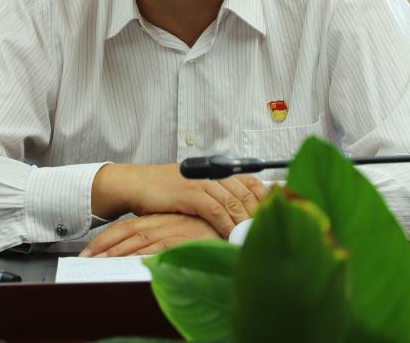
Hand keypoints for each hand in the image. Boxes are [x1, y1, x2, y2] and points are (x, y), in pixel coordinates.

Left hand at [80, 213, 219, 256]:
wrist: (233, 223)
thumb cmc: (209, 230)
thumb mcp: (182, 231)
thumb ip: (163, 238)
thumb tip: (144, 254)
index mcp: (160, 219)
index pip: (126, 228)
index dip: (105, 239)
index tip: (89, 252)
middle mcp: (162, 222)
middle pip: (126, 233)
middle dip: (103, 247)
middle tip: (85, 260)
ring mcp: (170, 230)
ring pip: (136, 242)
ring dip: (115, 255)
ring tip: (97, 266)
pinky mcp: (180, 239)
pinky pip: (154, 250)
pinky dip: (139, 257)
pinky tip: (126, 266)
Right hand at [91, 163, 267, 237]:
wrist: (134, 184)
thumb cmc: (161, 192)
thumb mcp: (192, 191)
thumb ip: (214, 198)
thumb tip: (234, 216)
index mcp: (215, 171)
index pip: (251, 181)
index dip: (265, 198)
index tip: (275, 215)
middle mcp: (212, 173)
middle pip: (247, 192)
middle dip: (260, 214)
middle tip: (269, 232)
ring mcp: (202, 181)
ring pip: (234, 202)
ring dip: (246, 222)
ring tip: (255, 238)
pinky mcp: (190, 192)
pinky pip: (216, 210)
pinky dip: (228, 224)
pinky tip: (233, 236)